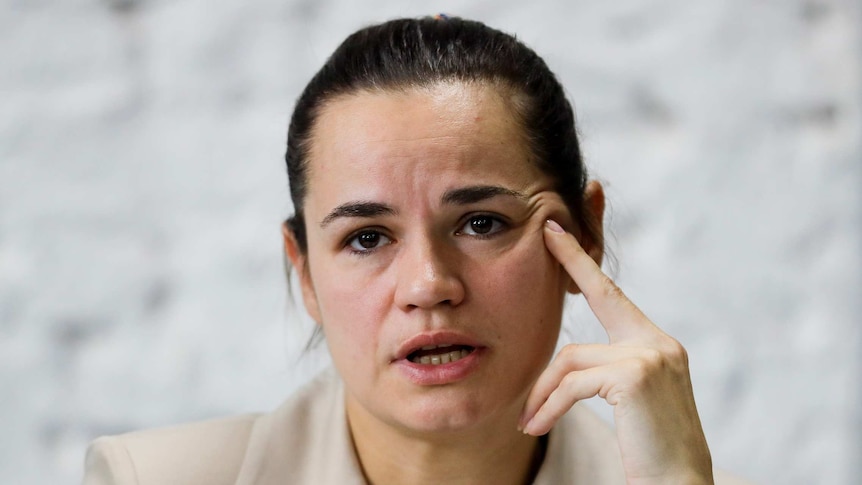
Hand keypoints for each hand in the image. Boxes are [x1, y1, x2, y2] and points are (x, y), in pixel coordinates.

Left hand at [519, 219, 712, 483]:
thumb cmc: (651, 453)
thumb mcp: (630, 402)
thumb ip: (609, 370)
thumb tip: (567, 360)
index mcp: (659, 347)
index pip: (614, 296)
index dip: (585, 263)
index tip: (561, 233)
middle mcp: (660, 343)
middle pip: (595, 308)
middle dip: (571, 261)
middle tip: (547, 235)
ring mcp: (650, 356)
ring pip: (570, 358)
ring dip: (543, 392)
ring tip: (529, 421)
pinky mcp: (634, 375)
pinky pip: (571, 383)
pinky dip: (548, 406)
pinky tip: (535, 426)